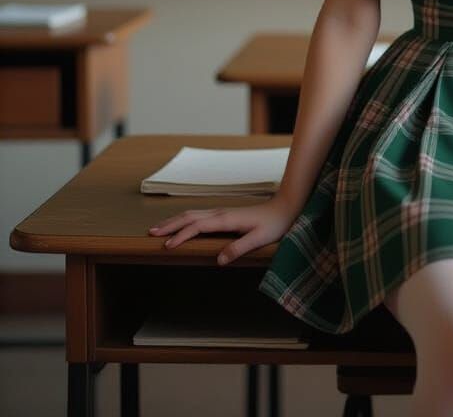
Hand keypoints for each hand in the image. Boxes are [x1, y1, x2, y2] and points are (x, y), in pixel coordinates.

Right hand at [148, 196, 297, 265]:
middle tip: (151, 233)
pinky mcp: (225, 214)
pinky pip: (199, 216)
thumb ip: (239, 248)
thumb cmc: (274, 224)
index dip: (182, 235)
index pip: (198, 227)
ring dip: (175, 220)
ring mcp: (222, 212)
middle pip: (190, 217)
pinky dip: (185, 219)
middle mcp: (221, 213)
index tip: (167, 245)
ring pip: (193, 214)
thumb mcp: (259, 239)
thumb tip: (219, 259)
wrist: (286, 207)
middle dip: (170, 225)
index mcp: (226, 219)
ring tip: (159, 228)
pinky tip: (182, 224)